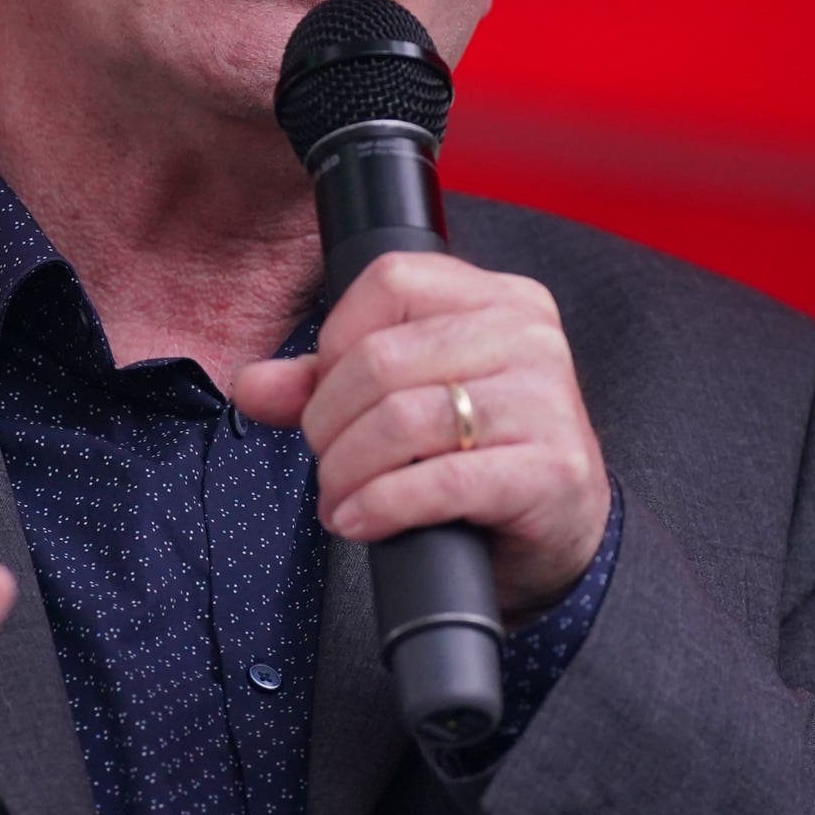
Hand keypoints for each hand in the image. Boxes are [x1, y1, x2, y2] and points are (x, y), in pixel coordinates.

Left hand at [232, 251, 609, 619]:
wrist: (562, 532)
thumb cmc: (483, 456)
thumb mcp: (407, 402)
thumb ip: (327, 383)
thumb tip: (252, 384)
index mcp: (498, 298)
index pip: (389, 282)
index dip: (335, 343)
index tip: (328, 396)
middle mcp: (529, 336)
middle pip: (382, 359)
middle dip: (329, 424)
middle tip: (328, 466)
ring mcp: (547, 401)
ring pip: (403, 419)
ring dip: (348, 470)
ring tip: (341, 499)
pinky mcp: (552, 469)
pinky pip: (442, 480)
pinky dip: (382, 505)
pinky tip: (362, 520)